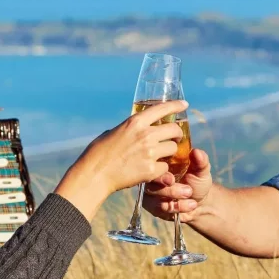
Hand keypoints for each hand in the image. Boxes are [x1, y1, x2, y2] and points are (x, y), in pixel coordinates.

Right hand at [55, 99, 187, 219]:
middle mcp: (145, 135)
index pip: (162, 109)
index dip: (176, 105)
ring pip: (172, 149)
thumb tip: (139, 129)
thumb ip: (130, 129)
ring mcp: (150, 152)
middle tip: (175, 138)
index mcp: (135, 122)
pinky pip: (165, 167)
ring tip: (161, 156)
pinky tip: (152, 170)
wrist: (95, 174)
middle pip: (174, 129)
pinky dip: (161, 169)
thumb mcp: (114, 132)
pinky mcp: (151, 170)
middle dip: (177, 134)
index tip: (184, 104)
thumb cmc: (99, 153)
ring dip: (169, 152)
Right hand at [142, 148, 213, 222]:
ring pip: (154, 198)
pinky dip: (176, 208)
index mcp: (163, 162)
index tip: (172, 180)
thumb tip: (196, 152)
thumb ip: (200, 161)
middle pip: (151, 183)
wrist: (199, 202)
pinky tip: (190, 206)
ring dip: (175, 201)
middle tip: (188, 191)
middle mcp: (153, 176)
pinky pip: (158, 209)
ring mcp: (151, 191)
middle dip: (170, 190)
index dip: (161, 173)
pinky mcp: (152, 206)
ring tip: (193, 200)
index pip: (154, 164)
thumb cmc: (198, 181)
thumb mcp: (202, 170)